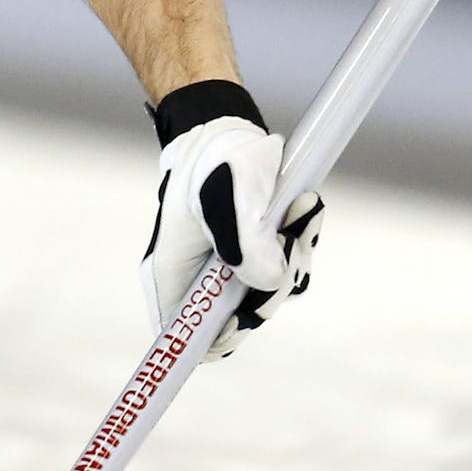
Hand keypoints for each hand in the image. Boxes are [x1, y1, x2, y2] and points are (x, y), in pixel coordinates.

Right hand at [140, 81, 324, 359]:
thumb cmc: (215, 165)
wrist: (220, 131)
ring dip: (290, 259)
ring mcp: (223, 268)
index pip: (186, 335)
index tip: (246, 315)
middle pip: (236, 318)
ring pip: (265, 292)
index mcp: (172, 275)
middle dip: (269, 289)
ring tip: (295, 215)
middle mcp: (196, 279)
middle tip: (284, 245)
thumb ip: (245, 244)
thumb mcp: (229, 200)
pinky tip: (298, 212)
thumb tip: (270, 282)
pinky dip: (295, 244)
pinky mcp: (248, 252)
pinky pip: (280, 268)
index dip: (216, 339)